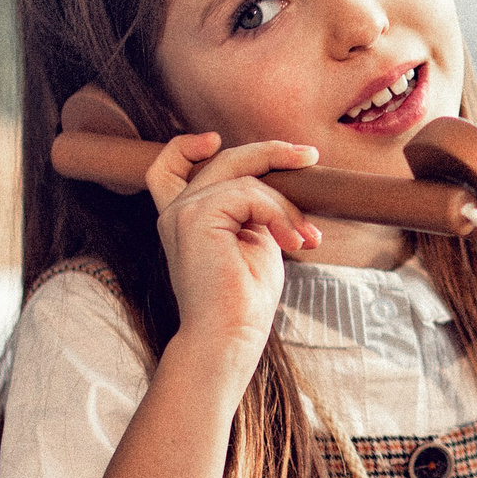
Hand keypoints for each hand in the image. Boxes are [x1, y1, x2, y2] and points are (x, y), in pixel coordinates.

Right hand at [145, 132, 322, 352]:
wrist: (228, 337)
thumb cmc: (244, 301)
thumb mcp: (254, 241)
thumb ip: (253, 207)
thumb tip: (281, 176)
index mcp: (184, 220)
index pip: (167, 169)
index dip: (186, 147)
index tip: (215, 140)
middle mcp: (176, 213)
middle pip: (223, 160)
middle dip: (271, 153)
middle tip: (310, 156)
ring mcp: (182, 212)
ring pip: (246, 177)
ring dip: (286, 206)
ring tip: (305, 238)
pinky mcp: (196, 216)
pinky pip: (251, 193)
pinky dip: (279, 214)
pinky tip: (293, 241)